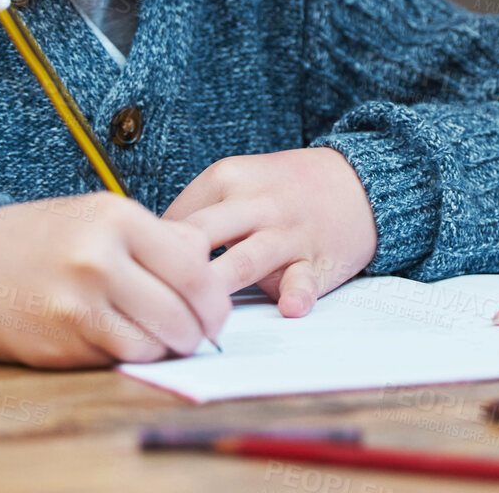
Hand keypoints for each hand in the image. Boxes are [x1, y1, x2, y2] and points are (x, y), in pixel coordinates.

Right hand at [0, 193, 230, 368]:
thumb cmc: (46, 238)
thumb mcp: (103, 216)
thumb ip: (159, 239)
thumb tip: (211, 267)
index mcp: (118, 219)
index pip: (195, 268)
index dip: (215, 298)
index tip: (217, 310)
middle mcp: (100, 259)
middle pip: (182, 311)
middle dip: (200, 331)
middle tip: (201, 335)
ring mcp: (78, 304)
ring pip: (155, 342)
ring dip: (169, 349)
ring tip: (166, 340)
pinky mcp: (61, 341)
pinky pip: (121, 358)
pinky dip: (135, 357)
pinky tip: (130, 344)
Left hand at [163, 147, 377, 317]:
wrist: (359, 181)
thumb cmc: (284, 189)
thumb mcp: (239, 180)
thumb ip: (199, 212)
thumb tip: (146, 254)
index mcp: (226, 178)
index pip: (173, 220)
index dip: (150, 255)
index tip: (138, 279)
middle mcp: (254, 203)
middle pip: (199, 240)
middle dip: (171, 274)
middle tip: (148, 305)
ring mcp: (287, 233)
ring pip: (242, 262)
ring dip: (217, 289)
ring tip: (195, 319)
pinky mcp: (316, 259)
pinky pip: (304, 278)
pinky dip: (297, 293)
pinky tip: (289, 307)